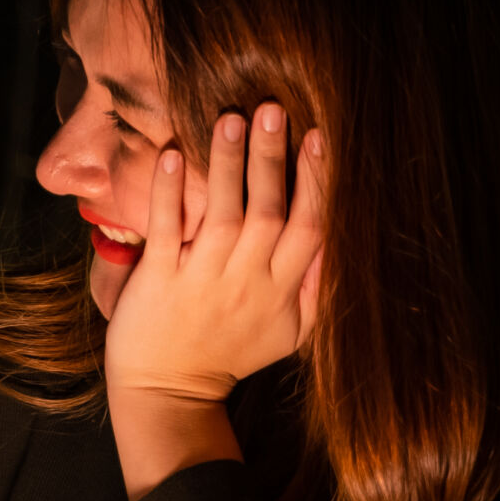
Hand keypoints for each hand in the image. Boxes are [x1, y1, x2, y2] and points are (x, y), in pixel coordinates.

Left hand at [101, 104, 326, 497]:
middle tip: (272, 110)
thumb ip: (318, 288)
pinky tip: (172, 155)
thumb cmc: (230, 352)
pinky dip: (170, 194)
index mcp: (283, 290)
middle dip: (273, 160)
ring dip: (227, 165)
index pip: (310, 228)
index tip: (320, 137)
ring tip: (230, 118)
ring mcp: (202, 278)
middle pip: (269, 213)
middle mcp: (247, 280)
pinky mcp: (160, 279)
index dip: (317, 183)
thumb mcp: (292, 332)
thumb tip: (340, 238)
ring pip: (223, 214)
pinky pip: (166, 230)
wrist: (168, 390)